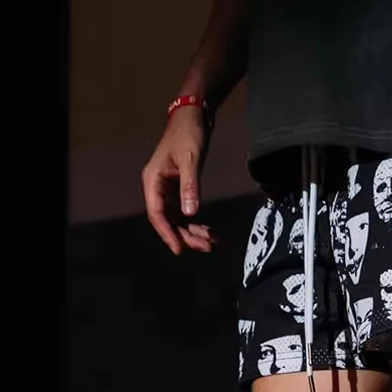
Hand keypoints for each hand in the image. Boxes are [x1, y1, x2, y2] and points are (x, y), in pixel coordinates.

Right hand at [142, 107, 215, 253]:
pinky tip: (210, 231)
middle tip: (206, 247)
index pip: (157, 214)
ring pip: (178, 219)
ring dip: (193, 232)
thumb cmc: (188, 134)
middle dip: (186, 236)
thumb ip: (189, 187)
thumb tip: (190, 214)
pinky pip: (185, 212)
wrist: (193, 115)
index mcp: (153, 181)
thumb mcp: (190, 159)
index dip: (167, 234)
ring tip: (212, 242)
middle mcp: (158, 188)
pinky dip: (196, 222)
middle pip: (168, 220)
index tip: (179, 250)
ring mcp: (168, 190)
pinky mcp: (179, 189)